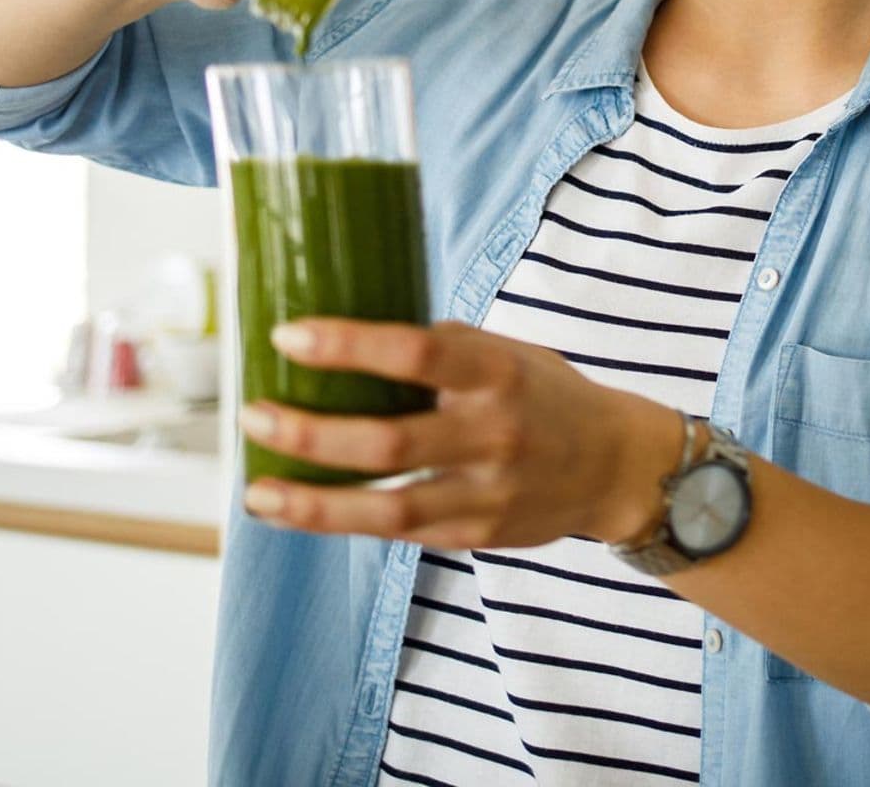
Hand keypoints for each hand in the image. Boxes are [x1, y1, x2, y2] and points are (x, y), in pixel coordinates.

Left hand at [237, 319, 683, 548]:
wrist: (616, 467)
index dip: (347, 344)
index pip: (416, 352)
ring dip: (312, 503)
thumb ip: (444, 351)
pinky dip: (344, 520)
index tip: (289, 336)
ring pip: (386, 506)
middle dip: (310, 432)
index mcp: (498, 372)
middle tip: (253, 414)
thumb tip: (353, 341)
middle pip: (389, 441)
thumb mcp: (507, 353)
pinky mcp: (475, 534)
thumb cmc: (547, 396)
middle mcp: (494, 434)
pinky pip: (398, 530)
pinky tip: (300, 509)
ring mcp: (486, 492)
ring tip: (258, 490)